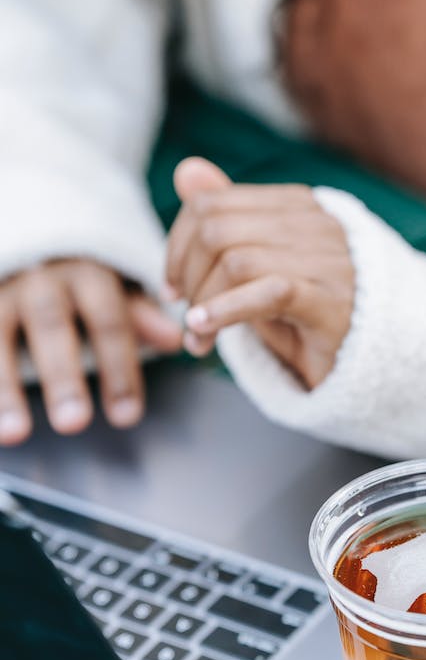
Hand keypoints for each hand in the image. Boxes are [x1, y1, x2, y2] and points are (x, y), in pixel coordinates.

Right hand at [0, 260, 182, 444]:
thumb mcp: (110, 281)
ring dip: (4, 389)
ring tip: (15, 433)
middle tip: (74, 422)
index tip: (127, 415)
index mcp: (85, 272)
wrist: (21, 226)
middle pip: (52, 327)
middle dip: (63, 376)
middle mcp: (38, 277)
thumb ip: (136, 313)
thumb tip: (174, 339)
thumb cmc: (74, 267)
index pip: (109, 322)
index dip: (120, 369)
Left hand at [165, 159, 354, 389]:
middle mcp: (314, 224)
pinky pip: (267, 291)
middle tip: (188, 318)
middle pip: (216, 230)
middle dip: (187, 277)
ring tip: (200, 337)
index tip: (174, 288)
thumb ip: (225, 221)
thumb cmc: (314, 315)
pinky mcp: (333, 302)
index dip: (176, 246)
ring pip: (235, 260)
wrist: (381, 361)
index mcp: (296, 207)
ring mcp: (328, 261)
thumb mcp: (263, 266)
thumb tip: (186, 169)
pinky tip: (206, 329)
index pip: (210, 204)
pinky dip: (225, 310)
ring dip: (203, 304)